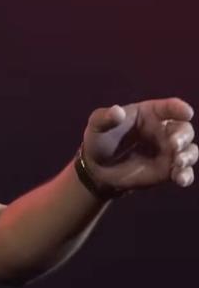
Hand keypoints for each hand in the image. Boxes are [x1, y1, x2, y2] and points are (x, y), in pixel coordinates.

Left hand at [82, 98, 196, 192]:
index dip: (178, 108)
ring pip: (190, 150)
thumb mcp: (96, 125)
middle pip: (183, 129)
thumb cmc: (99, 140)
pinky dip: (186, 176)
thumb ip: (105, 117)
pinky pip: (184, 172)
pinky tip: (181, 180)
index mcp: (149, 113)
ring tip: (178, 162)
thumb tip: (117, 112)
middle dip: (183, 136)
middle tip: (174, 145)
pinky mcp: (168, 170)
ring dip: (188, 155)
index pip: (168, 107)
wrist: (98, 169)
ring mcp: (168, 151)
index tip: (187, 112)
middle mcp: (163, 130)